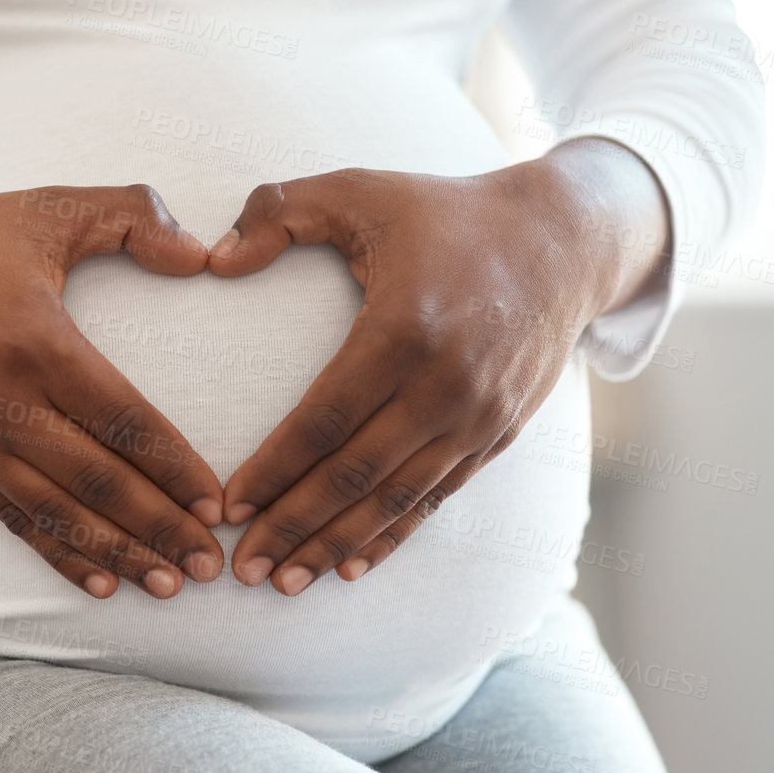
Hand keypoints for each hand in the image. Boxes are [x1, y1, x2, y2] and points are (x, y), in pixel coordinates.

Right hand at [0, 178, 226, 599]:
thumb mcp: (43, 207)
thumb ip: (129, 214)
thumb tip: (202, 256)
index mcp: (37, 343)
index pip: (123, 419)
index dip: (174, 467)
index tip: (216, 501)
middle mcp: (3, 404)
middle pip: (98, 482)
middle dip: (160, 529)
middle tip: (210, 566)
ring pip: (57, 514)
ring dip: (116, 555)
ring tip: (168, 586)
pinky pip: (11, 519)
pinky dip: (57, 554)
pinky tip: (97, 582)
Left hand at [206, 139, 668, 595]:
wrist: (562, 240)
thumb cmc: (445, 212)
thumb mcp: (360, 190)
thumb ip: (279, 211)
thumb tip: (211, 260)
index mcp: (404, 329)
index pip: (325, 419)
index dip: (274, 469)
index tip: (228, 507)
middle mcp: (445, 384)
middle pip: (356, 475)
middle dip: (294, 527)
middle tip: (244, 571)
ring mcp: (478, 416)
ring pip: (397, 498)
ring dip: (338, 544)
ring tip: (286, 582)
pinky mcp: (499, 434)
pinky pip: (437, 497)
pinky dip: (393, 535)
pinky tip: (352, 565)